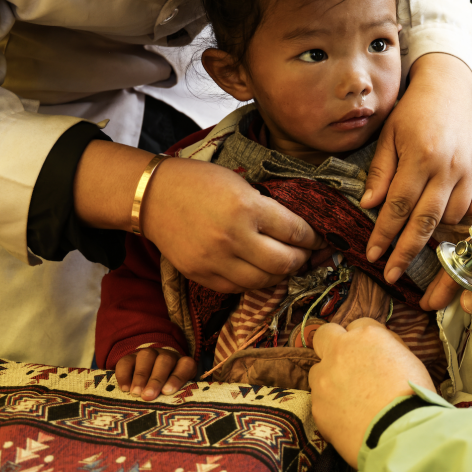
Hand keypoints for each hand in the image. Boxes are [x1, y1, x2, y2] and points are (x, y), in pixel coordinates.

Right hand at [115, 347, 196, 400]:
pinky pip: (126, 361)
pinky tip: (124, 388)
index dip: (178, 377)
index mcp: (182, 364)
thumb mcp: (175, 394)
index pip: (185, 365)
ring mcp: (148, 355)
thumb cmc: (165, 392)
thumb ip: (176, 398)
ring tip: (136, 392)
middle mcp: (167, 356)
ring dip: (141, 375)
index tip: (167, 391)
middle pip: (165, 360)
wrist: (149, 378)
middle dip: (156, 378)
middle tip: (148, 395)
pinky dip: (124, 374)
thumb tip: (172, 411)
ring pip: (146, 356)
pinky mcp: (130, 358)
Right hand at [142, 157, 325, 291]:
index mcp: (247, 207)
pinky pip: (239, 288)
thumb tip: (299, 229)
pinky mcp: (201, 275)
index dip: (313, 238)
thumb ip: (268, 207)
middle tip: (305, 253)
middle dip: (302, 259)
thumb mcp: (241, 183)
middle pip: (284, 262)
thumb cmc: (200, 182)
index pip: (295, 231)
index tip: (318, 239)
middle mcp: (234, 237)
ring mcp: (216, 260)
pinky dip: (255, 281)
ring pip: (264, 281)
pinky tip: (259, 270)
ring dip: (280, 274)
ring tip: (284, 263)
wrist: (153, 197)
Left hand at [309, 318, 432, 465]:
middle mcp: (340, 350)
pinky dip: (329, 405)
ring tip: (348, 397)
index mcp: (367, 336)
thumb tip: (377, 348)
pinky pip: (319, 399)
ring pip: (317, 369)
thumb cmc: (412, 396)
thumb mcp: (408, 359)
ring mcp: (324, 377)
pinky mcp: (316, 404)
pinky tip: (346, 417)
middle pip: (324, 334)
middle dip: (332, 344)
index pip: (358, 325)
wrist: (399, 432)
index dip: (363, 340)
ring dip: (329, 377)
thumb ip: (387, 347)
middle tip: (345, 362)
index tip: (368, 353)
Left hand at [362, 53, 471, 285]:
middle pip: (426, 221)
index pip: (399, 205)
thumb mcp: (388, 136)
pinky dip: (461, 219)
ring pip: (452, 217)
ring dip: (434, 233)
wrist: (448, 89)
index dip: (384, 234)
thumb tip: (370, 205)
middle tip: (391, 274)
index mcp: (421, 156)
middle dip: (406, 252)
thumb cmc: (413, 113)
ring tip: (416, 237)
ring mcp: (471, 170)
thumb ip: (381, 172)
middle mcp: (448, 166)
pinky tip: (445, 220)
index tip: (373, 255)